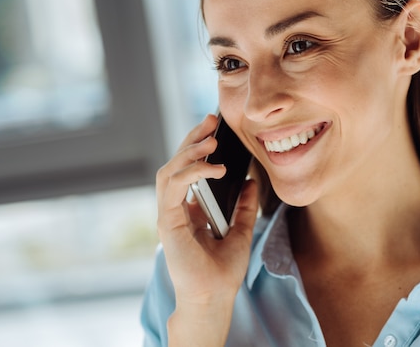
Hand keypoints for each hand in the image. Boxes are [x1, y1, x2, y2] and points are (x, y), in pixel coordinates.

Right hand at [155, 114, 258, 344]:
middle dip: (192, 140)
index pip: (187, 170)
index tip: (215, 130)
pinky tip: (213, 168)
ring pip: (169, 170)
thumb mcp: (242, 231)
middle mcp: (175, 209)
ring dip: (189, 151)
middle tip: (210, 121)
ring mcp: (168, 214)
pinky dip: (192, 172)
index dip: (198, 147)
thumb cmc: (223, 271)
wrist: (214, 297)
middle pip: (176, 164)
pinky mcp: (167, 222)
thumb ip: (245, 207)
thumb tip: (252, 182)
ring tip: (211, 141)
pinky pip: (173, 187)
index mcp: (188, 210)